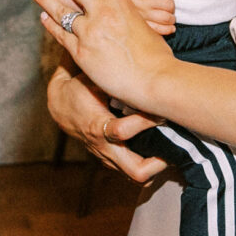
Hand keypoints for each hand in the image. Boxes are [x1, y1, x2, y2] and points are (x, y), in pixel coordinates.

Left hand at [24, 0, 178, 111]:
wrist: (155, 80)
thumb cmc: (158, 57)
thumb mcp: (148, 28)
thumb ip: (136, 19)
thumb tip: (138, 19)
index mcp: (122, 2)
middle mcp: (103, 12)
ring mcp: (90, 31)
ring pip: (60, 8)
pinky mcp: (81, 52)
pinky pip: (60, 33)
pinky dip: (50, 23)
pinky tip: (42, 16)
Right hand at [46, 61, 165, 181]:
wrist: (60, 108)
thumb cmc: (78, 89)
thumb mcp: (91, 77)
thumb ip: (109, 73)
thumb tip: (135, 58)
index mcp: (98, 127)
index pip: (123, 131)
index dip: (145, 121)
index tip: (160, 111)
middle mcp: (105, 148)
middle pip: (136, 171)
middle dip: (159, 163)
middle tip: (175, 147)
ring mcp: (109, 157)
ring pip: (137, 176)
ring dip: (156, 166)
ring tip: (172, 149)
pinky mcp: (112, 160)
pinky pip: (133, 171)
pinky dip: (148, 163)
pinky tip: (160, 147)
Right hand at [118, 0, 176, 34]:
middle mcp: (145, 0)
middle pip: (169, 4)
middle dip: (170, 5)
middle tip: (165, 5)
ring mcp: (143, 15)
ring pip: (167, 18)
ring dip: (170, 17)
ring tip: (166, 16)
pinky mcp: (140, 27)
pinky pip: (160, 30)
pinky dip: (168, 29)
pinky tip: (168, 26)